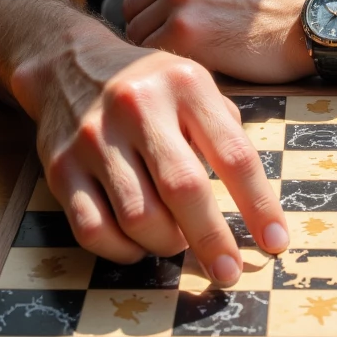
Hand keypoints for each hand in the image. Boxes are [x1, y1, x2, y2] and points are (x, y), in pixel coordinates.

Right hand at [14, 20, 289, 276]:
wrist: (70, 63)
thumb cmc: (150, 85)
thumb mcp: (195, 85)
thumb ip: (224, 131)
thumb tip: (254, 202)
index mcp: (185, 85)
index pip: (233, 154)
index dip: (259, 204)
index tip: (276, 243)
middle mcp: (138, 106)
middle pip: (184, 189)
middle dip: (211, 240)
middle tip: (229, 273)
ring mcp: (95, 137)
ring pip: (138, 217)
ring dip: (165, 243)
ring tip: (177, 240)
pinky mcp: (61, 166)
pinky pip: (93, 230)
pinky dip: (121, 250)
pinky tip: (137, 244)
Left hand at [121, 0, 311, 82]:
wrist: (308, 24)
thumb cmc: (272, 2)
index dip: (147, 7)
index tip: (163, 25)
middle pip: (131, 6)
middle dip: (148, 27)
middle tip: (174, 46)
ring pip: (137, 32)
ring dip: (156, 49)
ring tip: (187, 56)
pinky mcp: (184, 30)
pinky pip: (151, 54)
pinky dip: (167, 65)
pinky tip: (192, 66)